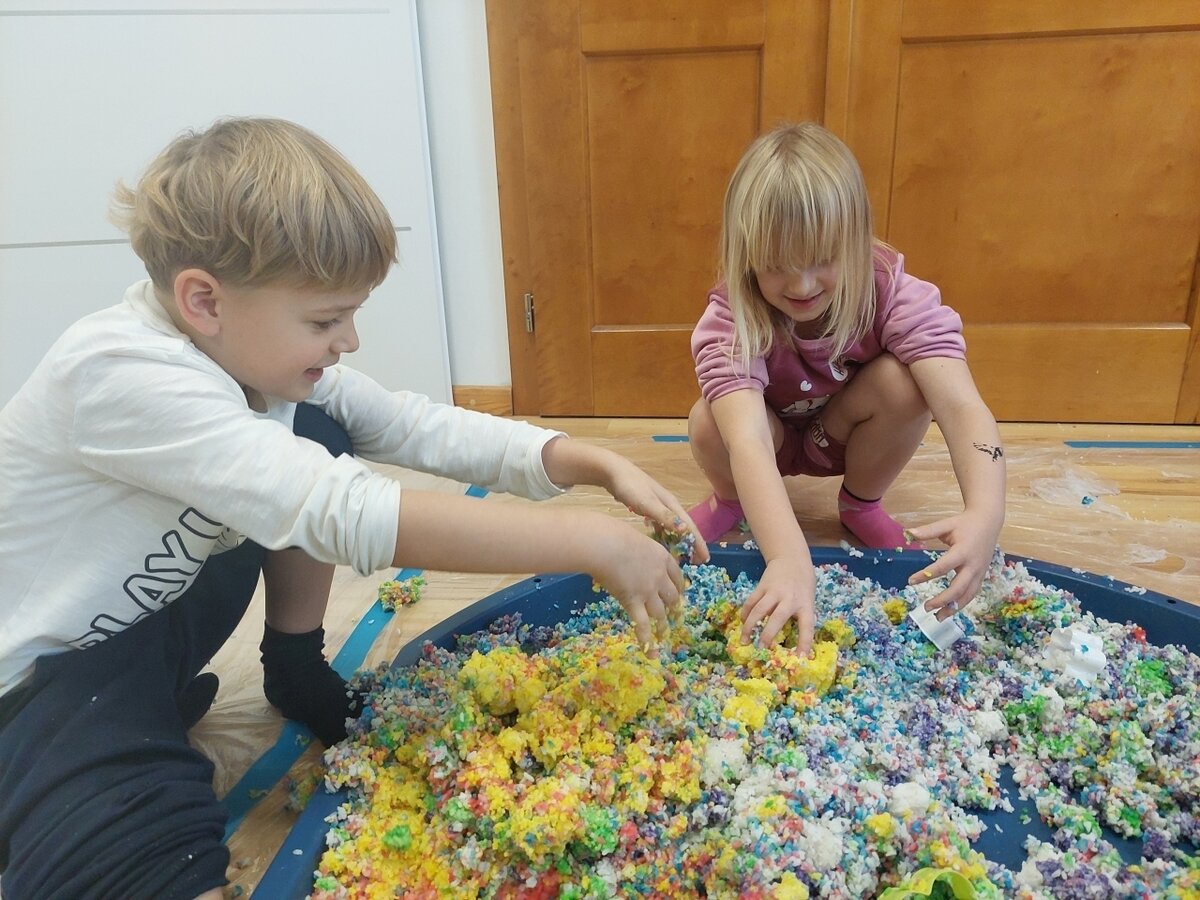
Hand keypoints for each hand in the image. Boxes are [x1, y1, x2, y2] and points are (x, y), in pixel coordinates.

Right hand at [589, 518, 688, 648]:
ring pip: (660, 612)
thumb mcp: (634, 539)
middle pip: (671, 596)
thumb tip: (630, 555)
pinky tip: (651, 653)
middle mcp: (660, 576)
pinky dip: (647, 640)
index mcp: (662, 557)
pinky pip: (643, 624)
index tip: (678, 593)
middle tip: (672, 615)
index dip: (678, 586)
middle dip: (672, 607)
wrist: (604, 544)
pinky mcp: (633, 602)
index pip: (677, 575)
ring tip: (663, 635)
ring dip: (663, 625)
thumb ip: (638, 552)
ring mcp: (648, 591)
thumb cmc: (613, 535)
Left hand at [604, 457, 709, 563]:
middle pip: (683, 527)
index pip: (690, 526)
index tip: (706, 559)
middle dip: (690, 544)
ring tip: (680, 557)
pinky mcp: (647, 508)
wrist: (612, 471)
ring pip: (671, 527)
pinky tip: (659, 542)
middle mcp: (668, 505)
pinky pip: (659, 525)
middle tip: (696, 563)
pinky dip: (662, 535)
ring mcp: (657, 506)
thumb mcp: (648, 503)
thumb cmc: (630, 487)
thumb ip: (665, 516)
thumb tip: (685, 530)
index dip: (698, 542)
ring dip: (677, 541)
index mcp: (671, 504)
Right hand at [738, 556, 815, 655]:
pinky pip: (751, 602)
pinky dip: (745, 613)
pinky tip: (743, 622)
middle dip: (767, 635)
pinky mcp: (762, 586)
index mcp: (806, 605)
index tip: (800, 658)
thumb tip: (787, 641)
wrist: (791, 559)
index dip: (804, 643)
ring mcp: (774, 591)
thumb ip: (798, 617)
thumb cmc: (803, 585)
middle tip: (761, 649)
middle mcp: (790, 598)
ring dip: (749, 626)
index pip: (807, 627)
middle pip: (776, 618)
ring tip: (744, 640)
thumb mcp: (807, 600)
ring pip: (758, 610)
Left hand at [905, 512, 1001, 619]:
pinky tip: (949, 611)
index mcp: (963, 551)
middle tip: (926, 607)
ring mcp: (980, 572)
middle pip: (959, 587)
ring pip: (968, 595)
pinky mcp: (982, 576)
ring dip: (953, 607)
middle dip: (943, 600)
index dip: (926, 575)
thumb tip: (907, 533)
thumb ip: (928, 531)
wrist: (989, 522)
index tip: (910, 581)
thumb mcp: (946, 524)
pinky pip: (972, 593)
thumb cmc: (965, 523)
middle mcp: (973, 565)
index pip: (943, 566)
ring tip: (938, 617)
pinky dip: (961, 603)